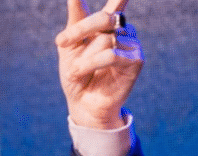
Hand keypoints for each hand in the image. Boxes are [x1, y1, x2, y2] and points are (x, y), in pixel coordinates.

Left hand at [56, 0, 142, 128]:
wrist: (82, 103)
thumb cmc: (76, 74)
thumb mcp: (69, 46)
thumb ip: (75, 20)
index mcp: (106, 24)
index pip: (115, 2)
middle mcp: (122, 30)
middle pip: (104, 18)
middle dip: (80, 29)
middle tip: (61, 42)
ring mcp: (131, 44)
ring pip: (105, 40)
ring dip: (83, 58)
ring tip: (75, 72)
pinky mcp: (136, 60)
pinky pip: (111, 55)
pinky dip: (92, 64)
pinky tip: (81, 73)